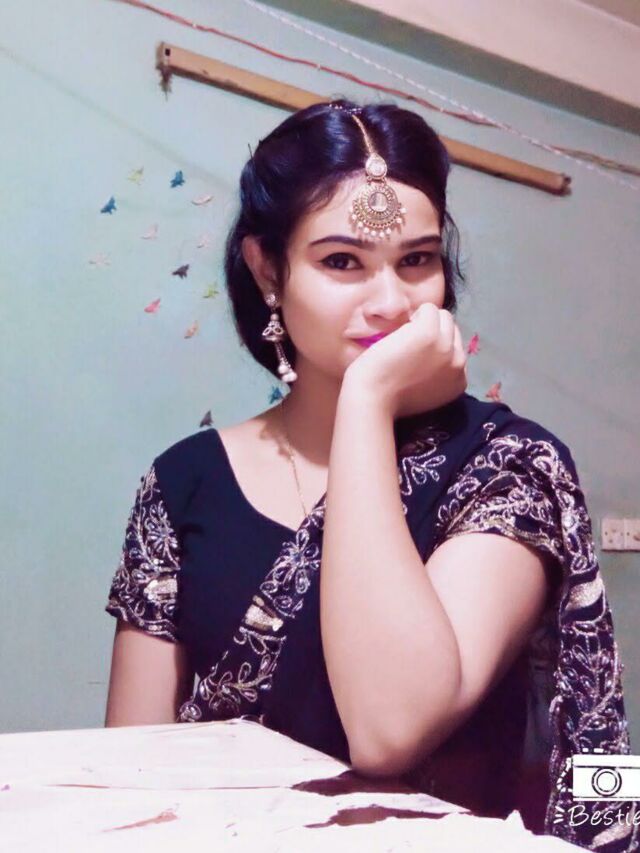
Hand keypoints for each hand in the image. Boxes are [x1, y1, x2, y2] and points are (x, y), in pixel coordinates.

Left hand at [343, 303, 467, 418]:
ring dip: (424, 322)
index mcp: (459, 381)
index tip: (417, 359)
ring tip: (404, 340)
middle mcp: (458, 363)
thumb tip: (435, 352)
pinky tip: (400, 333)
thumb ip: (438, 373)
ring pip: (443, 316)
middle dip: (433, 332)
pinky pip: (429, 309)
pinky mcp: (430, 332)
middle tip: (409, 348)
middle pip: (452, 330)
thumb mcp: (427, 391)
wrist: (372, 400)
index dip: (436, 347)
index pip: (456, 349)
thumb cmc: (390, 398)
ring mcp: (446, 346)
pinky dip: (414, 315)